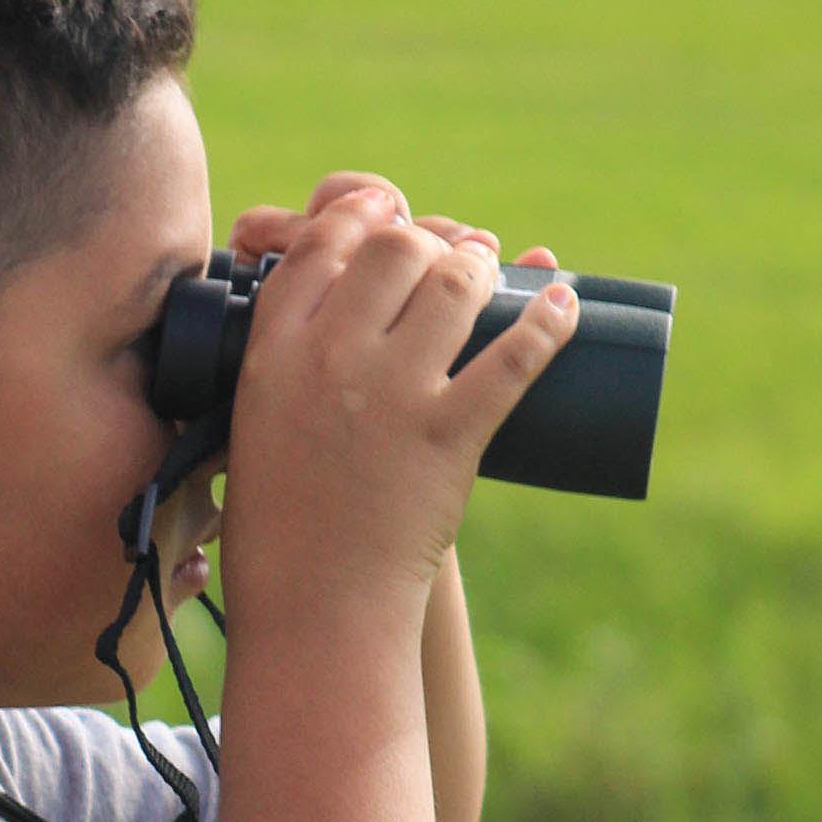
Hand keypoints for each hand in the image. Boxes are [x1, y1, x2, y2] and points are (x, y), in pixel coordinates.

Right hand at [217, 181, 579, 631]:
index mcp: (272, 352)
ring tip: (493, 271)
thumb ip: (287, 368)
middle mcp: (328, 359)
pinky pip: (512, 355)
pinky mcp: (447, 435)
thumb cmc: (282, 524)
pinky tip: (564, 303)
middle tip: (450, 253)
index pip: (322, 244)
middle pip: (394, 248)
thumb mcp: (257, 426)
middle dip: (430, 239)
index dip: (362, 215)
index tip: (388, 214)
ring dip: (482, 265)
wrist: (315, 607)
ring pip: (454, 283)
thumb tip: (339, 320)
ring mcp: (390, 394)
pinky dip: (548, 321)